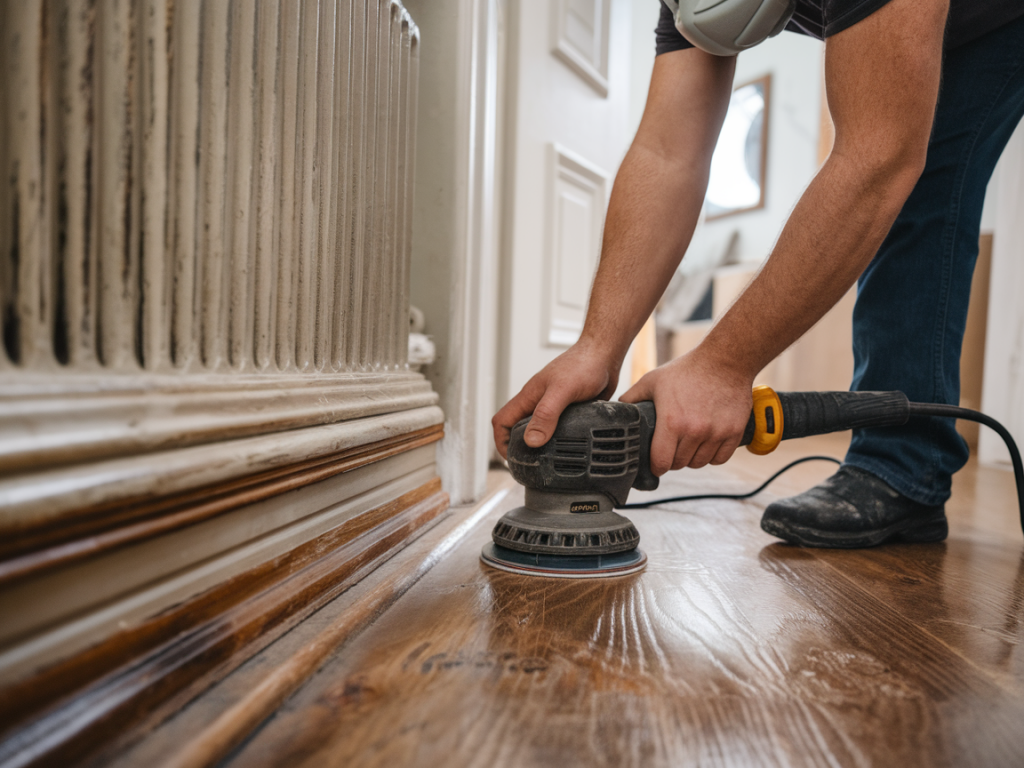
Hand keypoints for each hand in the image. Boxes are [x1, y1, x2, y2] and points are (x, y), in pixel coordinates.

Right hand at [492, 341, 620, 458]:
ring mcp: (554, 407)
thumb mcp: (562, 391)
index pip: (502, 421)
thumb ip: (546, 414)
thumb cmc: (583, 365)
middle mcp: (538, 403)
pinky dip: (561, 441)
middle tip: (533, 468)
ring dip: (542, 446)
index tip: (512, 459)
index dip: (501, 441)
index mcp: (529, 397)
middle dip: (521, 449)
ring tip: (552, 464)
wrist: (604, 354)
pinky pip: (559, 429)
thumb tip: (531, 441)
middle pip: (518, 429)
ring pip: (539, 430)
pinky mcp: (570, 411)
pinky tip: (572, 449)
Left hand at [620, 347, 753, 474]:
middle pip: (680, 464)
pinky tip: (706, 445)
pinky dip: (712, 456)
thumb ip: (632, 398)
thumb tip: (618, 410)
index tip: (656, 464)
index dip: (656, 466)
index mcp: (672, 421)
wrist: (724, 360)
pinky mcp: (734, 432)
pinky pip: (720, 458)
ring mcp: (716, 433)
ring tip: (688, 446)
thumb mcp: (653, 380)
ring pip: (700, 463)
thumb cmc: (687, 370)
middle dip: (673, 460)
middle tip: (672, 449)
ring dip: (692, 458)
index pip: (661, 462)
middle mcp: (694, 430)